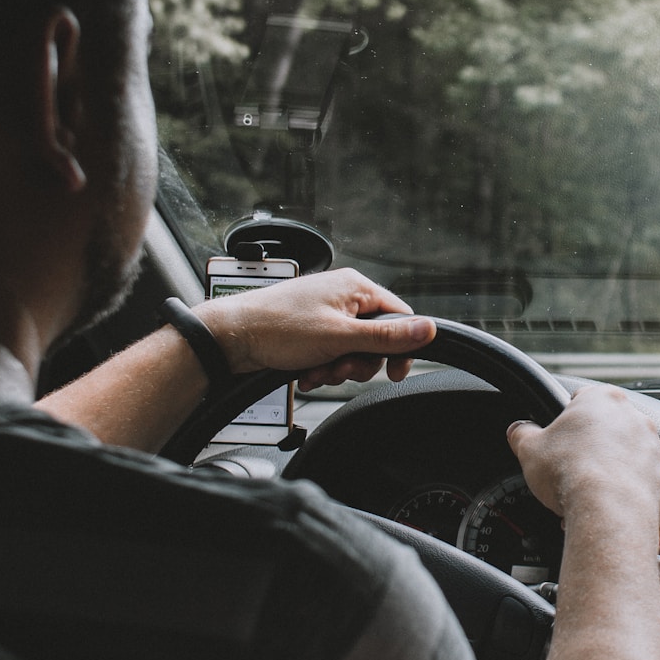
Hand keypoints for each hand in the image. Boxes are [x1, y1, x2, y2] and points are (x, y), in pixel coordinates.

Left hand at [192, 268, 435, 386]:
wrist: (231, 338)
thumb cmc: (278, 328)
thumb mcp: (341, 337)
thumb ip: (387, 337)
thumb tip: (428, 330)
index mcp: (355, 287)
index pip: (400, 316)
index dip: (401, 347)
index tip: (394, 371)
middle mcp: (342, 296)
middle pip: (376, 338)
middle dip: (359, 362)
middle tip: (340, 367)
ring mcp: (325, 313)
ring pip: (353, 350)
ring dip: (338, 368)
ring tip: (317, 370)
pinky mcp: (310, 331)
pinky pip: (332, 353)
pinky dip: (323, 368)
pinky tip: (306, 372)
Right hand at [506, 384, 659, 535]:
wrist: (609, 512)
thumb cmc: (570, 473)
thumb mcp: (529, 449)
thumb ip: (522, 433)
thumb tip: (518, 430)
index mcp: (603, 400)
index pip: (583, 398)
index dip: (566, 419)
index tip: (558, 439)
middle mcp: (636, 419)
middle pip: (608, 430)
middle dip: (591, 449)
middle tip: (570, 471)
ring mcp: (655, 451)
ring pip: (628, 459)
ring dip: (610, 474)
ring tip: (587, 498)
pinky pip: (643, 488)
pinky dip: (627, 498)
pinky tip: (607, 511)